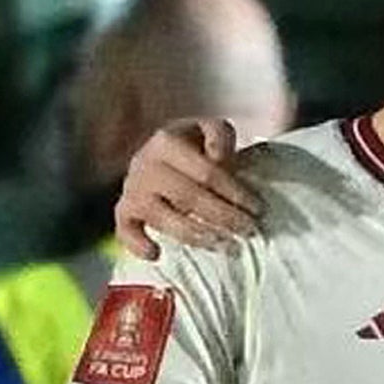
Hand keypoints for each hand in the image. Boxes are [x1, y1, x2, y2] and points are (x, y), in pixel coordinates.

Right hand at [115, 120, 260, 261]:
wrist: (158, 155)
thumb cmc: (191, 146)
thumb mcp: (208, 130)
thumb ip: (219, 135)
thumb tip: (219, 158)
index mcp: (166, 142)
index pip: (206, 172)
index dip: (235, 193)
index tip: (258, 209)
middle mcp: (146, 164)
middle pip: (188, 196)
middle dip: (223, 216)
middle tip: (249, 231)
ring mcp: (133, 189)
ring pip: (163, 218)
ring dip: (196, 235)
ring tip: (224, 245)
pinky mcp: (125, 210)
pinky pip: (125, 230)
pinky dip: (137, 244)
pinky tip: (156, 254)